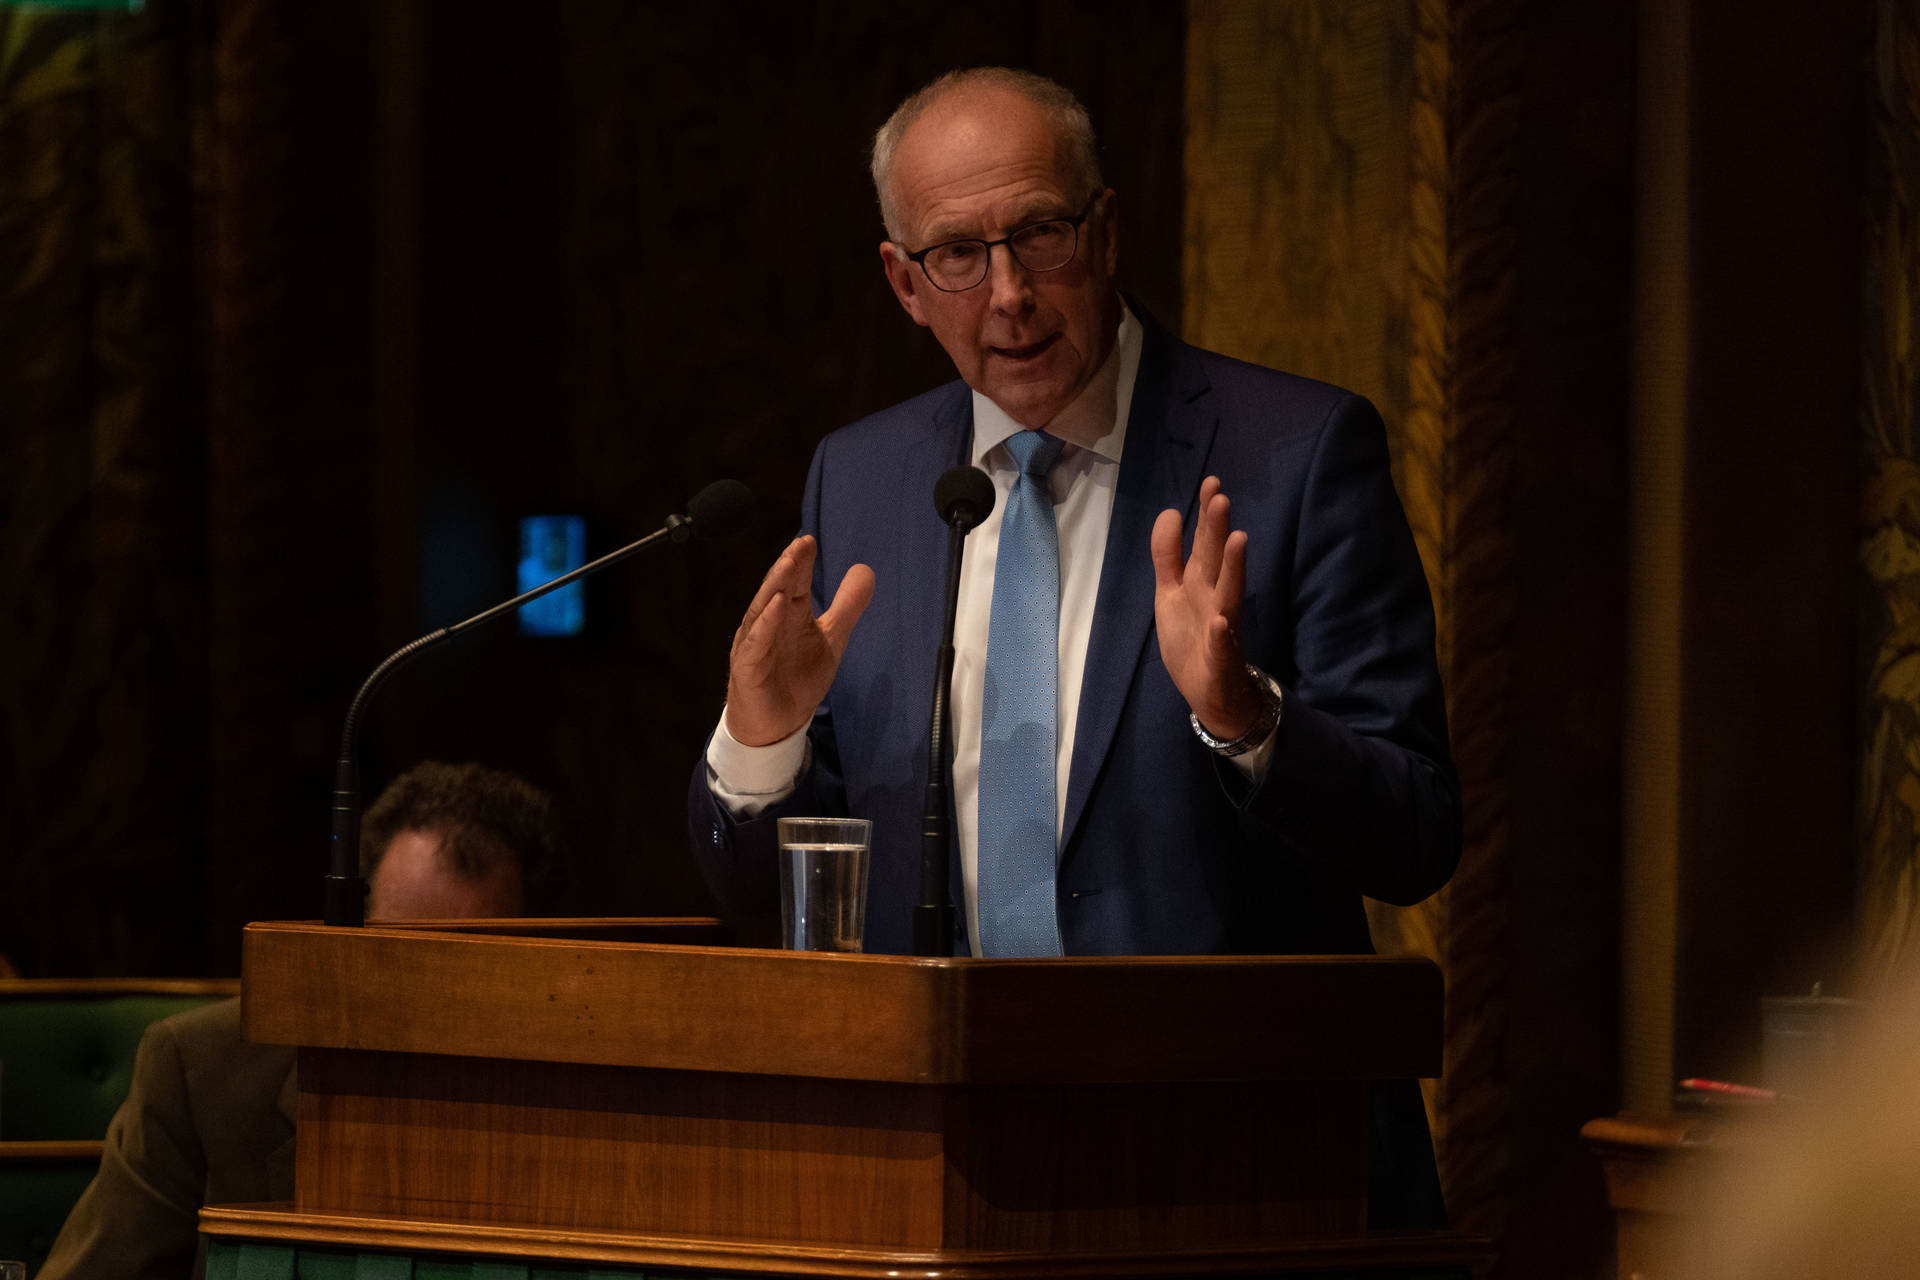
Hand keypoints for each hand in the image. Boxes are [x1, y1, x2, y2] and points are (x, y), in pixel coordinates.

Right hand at [725, 535, 874, 746]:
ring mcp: (756, 644)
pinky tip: (777, 607)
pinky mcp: (748, 668)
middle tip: (801, 544)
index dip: (801, 562)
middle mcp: (769, 624)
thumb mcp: (831, 639)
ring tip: (788, 564)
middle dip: (788, 566)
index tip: (809, 541)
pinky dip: (765, 625)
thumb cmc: (798, 678)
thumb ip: (847, 606)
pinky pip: (756, 643)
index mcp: (788, 615)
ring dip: (775, 586)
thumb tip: (865, 569)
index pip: (794, 583)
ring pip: (762, 610)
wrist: (778, 726)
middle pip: (777, 590)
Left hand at [1151, 476, 1260, 739]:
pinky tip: (1220, 621)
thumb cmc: (1193, 638)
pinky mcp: (1220, 658)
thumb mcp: (1170, 592)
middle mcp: (1214, 598)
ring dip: (1232, 567)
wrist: (1211, 692)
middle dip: (1217, 529)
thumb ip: (1168, 555)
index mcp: (1200, 583)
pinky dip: (1220, 634)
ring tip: (1237, 539)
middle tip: (1220, 497)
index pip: (1204, 543)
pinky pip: (1221, 644)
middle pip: (1216, 559)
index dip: (1205, 515)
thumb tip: (1171, 512)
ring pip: (1228, 593)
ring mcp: (1221, 627)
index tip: (1211, 483)